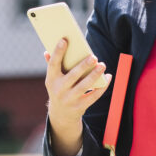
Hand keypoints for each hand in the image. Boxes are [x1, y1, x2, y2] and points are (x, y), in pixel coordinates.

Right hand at [44, 38, 111, 155]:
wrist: (61, 115)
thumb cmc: (59, 89)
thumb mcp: (53, 79)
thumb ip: (52, 64)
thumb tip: (47, 51)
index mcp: (51, 80)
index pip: (53, 64)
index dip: (58, 52)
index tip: (64, 39)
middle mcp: (59, 90)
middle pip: (72, 76)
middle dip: (83, 66)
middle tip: (93, 56)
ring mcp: (69, 99)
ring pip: (84, 86)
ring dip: (94, 75)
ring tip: (102, 65)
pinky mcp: (80, 107)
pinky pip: (94, 96)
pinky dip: (102, 87)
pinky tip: (108, 77)